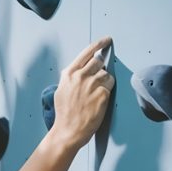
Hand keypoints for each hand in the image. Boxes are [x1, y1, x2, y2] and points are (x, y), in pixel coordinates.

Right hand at [49, 36, 114, 150]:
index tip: (106, 40)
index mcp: (69, 74)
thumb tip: (81, 71)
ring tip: (96, 96)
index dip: (98, 44)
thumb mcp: (61, 91)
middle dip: (100, 70)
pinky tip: (99, 101)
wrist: (68, 131)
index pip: (86, 53)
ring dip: (104, 83)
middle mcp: (80, 76)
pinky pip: (110, 87)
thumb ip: (71, 79)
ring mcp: (92, 84)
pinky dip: (107, 93)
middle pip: (98, 63)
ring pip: (106, 75)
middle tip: (96, 82)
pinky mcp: (102, 94)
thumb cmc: (64, 114)